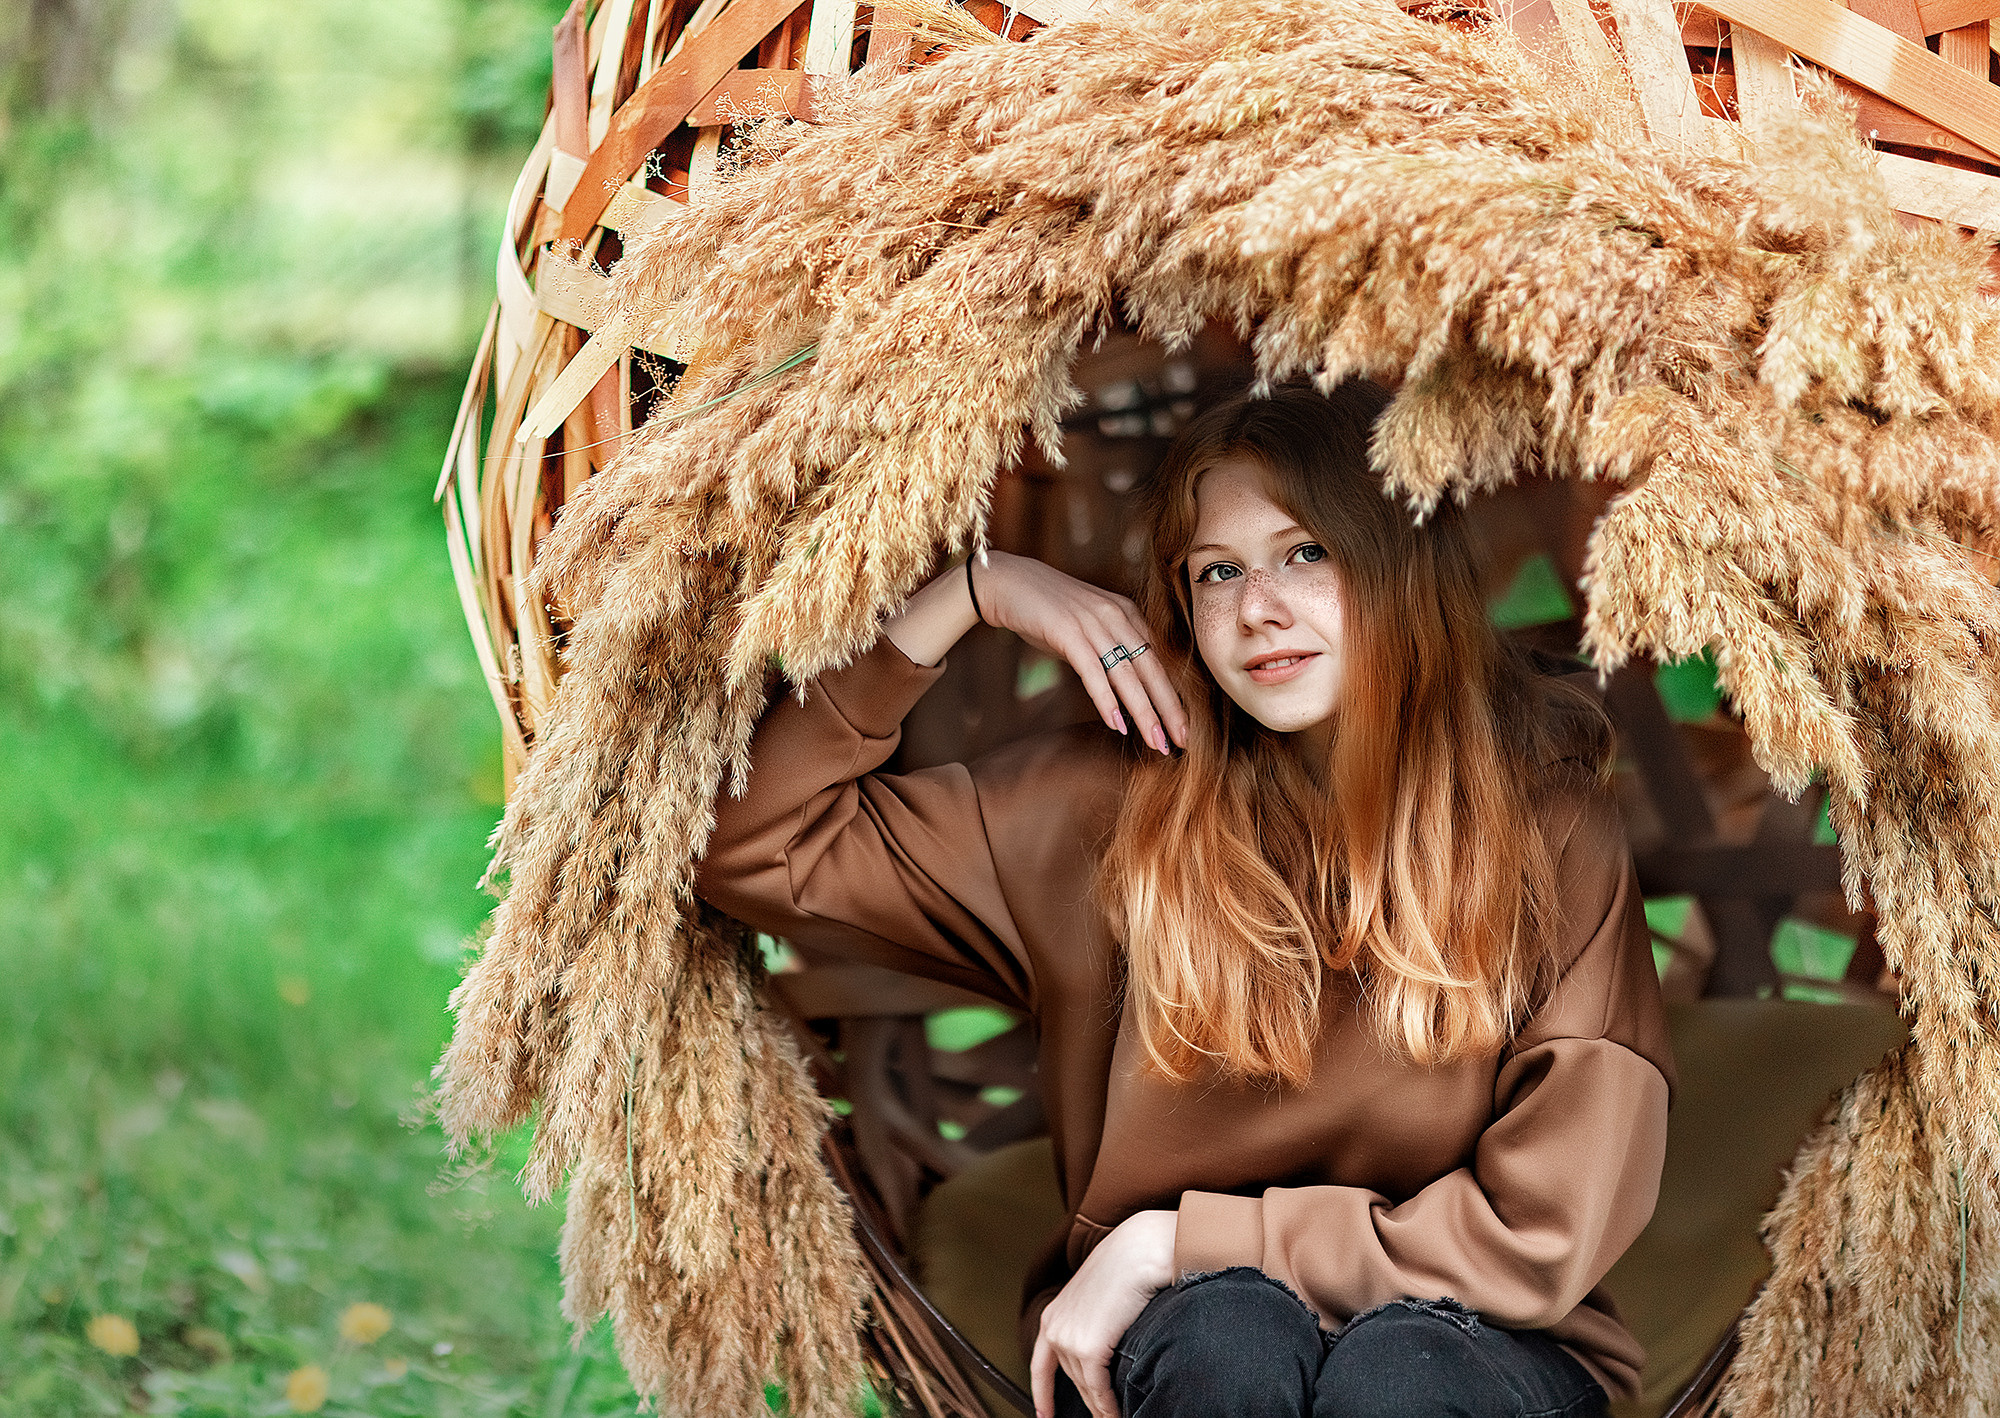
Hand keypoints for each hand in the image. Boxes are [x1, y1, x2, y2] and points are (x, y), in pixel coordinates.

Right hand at [971, 552, 1187, 754]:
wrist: (1009, 582)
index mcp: (1127, 615)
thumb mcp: (1089, 627)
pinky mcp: (1068, 632)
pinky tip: (1117, 725)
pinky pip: (1092, 671)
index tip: (1185, 727)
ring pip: (1127, 675)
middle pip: (1151, 670)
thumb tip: (1126, 687)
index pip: (1160, 661)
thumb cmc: (1048, 611)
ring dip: (1143, 712)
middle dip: (1169, 709)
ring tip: (1156, 741)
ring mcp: (1093, 624)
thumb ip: (1110, 649)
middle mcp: (1116, 617)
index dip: (1175, 695)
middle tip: (1182, 741)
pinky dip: (1106, 699)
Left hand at [1030, 1209, 1177, 1417]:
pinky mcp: (1088, 1349)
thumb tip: (1100, 1348)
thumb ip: (1089, 1322)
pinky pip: (1099, 1391)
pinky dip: (1109, 1407)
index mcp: (1052, 1316)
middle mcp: (1054, 1330)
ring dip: (1101, 1408)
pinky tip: (1118, 1414)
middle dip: (1088, 1403)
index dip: (1042, 1394)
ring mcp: (1068, 1340)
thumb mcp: (1096, 1297)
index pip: (1041, 1366)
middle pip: (1072, 1381)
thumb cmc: (1125, 1267)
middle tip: (1104, 1417)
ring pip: (1086, 1389)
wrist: (1139, 1250)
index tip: (1043, 1415)